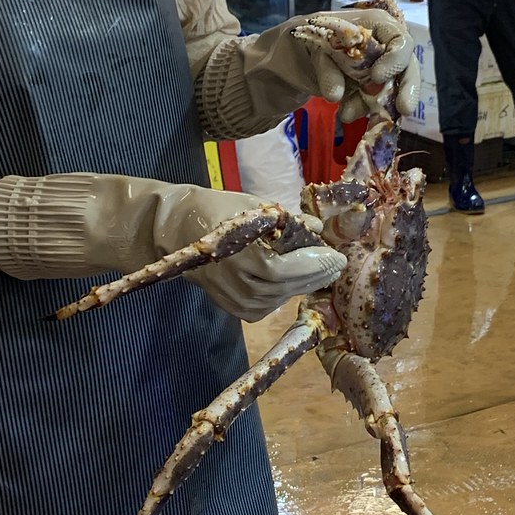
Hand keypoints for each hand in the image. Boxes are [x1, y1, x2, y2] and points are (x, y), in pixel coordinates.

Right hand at [160, 187, 347, 320]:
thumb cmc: (216, 209)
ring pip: (279, 299)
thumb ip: (287, 220)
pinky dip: (284, 294)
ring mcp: (233, 299)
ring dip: (303, 285)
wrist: (177, 229)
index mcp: (239, 255)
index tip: (337, 256)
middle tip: (335, 264)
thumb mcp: (253, 205)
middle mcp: (235, 282)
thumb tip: (317, 228)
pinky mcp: (233, 308)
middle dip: (315, 275)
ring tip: (321, 270)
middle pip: (285, 287)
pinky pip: (267, 307)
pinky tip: (296, 281)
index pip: (284, 270)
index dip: (313, 265)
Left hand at [296, 6, 420, 120]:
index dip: (395, 59)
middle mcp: (385, 47)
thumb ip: (327, 69)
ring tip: (347, 113)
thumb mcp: (313, 47)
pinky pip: (375, 102)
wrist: (301, 56)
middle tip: (404, 109)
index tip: (378, 77)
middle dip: (407, 89)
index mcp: (376, 25)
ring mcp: (380, 70)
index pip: (399, 39)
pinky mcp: (371, 89)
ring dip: (374, 106)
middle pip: (407, 67)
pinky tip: (346, 112)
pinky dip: (362, 109)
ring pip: (392, 90)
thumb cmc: (311, 39)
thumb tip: (336, 95)